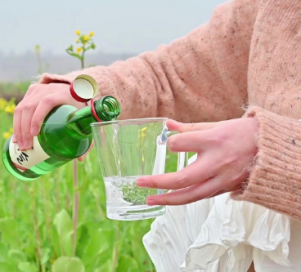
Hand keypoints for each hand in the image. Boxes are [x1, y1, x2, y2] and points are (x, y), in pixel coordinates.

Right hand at [13, 82, 89, 160]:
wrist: (74, 88)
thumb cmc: (79, 106)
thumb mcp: (82, 117)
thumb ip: (84, 136)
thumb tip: (80, 159)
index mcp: (61, 94)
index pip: (46, 103)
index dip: (38, 118)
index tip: (35, 134)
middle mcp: (47, 90)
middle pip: (30, 108)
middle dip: (25, 130)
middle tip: (26, 148)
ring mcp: (37, 90)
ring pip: (21, 109)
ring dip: (18, 129)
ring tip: (21, 145)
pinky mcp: (31, 92)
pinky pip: (19, 108)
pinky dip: (17, 124)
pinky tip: (17, 137)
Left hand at [137, 117, 258, 204]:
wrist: (273, 151)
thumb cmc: (244, 134)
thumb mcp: (217, 125)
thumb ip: (189, 128)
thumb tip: (166, 126)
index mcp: (214, 141)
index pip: (181, 144)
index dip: (171, 144)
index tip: (168, 143)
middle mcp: (217, 162)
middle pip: (183, 178)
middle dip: (158, 182)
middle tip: (140, 183)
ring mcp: (222, 179)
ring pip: (191, 196)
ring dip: (168, 200)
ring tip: (149, 200)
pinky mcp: (226, 189)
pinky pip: (201, 197)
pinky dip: (184, 199)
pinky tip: (170, 200)